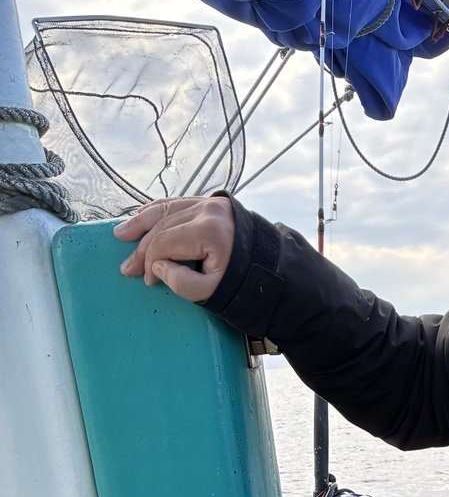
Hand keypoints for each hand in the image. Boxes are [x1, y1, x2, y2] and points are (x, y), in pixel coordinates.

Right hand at [114, 196, 235, 303]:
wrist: (277, 273)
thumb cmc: (246, 285)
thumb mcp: (213, 292)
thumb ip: (181, 283)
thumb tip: (157, 267)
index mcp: (209, 231)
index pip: (165, 243)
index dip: (150, 262)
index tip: (147, 281)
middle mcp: (208, 210)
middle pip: (163, 226)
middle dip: (142, 248)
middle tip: (127, 267)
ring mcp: (212, 203)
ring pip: (167, 209)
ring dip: (142, 222)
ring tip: (122, 233)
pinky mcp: (214, 204)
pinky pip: (178, 204)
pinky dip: (159, 211)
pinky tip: (142, 216)